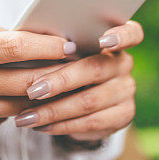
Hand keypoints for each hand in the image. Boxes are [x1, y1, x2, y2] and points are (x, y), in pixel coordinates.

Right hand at [0, 18, 77, 142]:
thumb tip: (38, 36)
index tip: (70, 44)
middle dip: (56, 73)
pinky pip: (3, 120)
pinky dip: (16, 110)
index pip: (16, 47)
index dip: (48, 46)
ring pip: (20, 106)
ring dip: (42, 96)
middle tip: (77, 67)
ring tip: (60, 84)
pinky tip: (25, 100)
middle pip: (26, 81)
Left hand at [13, 20, 143, 141]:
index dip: (121, 35)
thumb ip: (57, 44)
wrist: (81, 98)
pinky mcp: (123, 115)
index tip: (103, 40)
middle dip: (60, 81)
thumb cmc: (66, 64)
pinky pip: (91, 123)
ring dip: (54, 111)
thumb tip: (27, 39)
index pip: (132, 33)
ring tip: (26, 116)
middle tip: (32, 90)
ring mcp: (127, 90)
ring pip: (89, 101)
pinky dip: (62, 126)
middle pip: (95, 69)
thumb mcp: (64, 51)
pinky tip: (42, 126)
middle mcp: (125, 63)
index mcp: (115, 39)